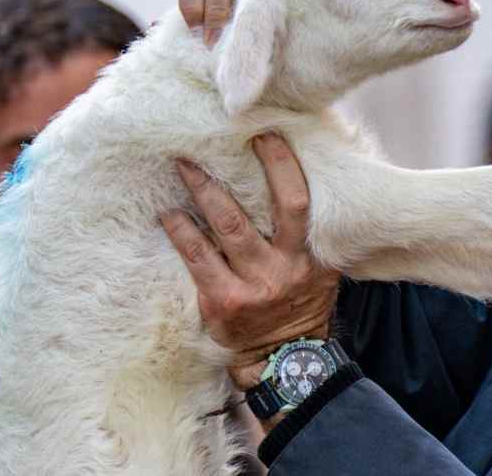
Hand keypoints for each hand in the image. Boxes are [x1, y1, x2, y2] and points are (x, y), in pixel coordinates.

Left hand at [161, 133, 340, 391]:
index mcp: (309, 255)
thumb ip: (313, 234)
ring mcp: (250, 286)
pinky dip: (182, 232)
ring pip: (223, 230)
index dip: (282, 167)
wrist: (286, 356)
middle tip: (199, 146)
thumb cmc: (303, 300)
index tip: (265, 136)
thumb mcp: (322, 268)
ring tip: (183, 168)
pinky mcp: (222, 302)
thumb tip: (303, 182)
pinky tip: (170, 215)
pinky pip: (197, 259)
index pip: (297, 202)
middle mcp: (281, 268)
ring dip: (200, 195)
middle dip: (225, 178)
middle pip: (251, 213)